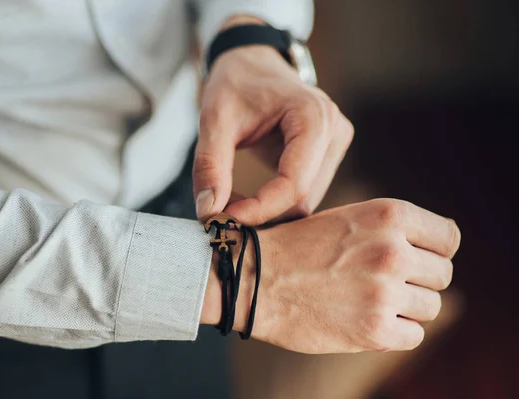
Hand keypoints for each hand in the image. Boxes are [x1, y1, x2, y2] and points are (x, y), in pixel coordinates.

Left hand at [193, 20, 352, 225]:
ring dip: (268, 210)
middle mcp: (335, 131)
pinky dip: (275, 203)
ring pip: (305, 202)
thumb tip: (209, 212)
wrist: (251, 62)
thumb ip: (210, 165)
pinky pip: (304, 195)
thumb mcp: (214, 119)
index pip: (294, 184)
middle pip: (303, 199)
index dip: (261, 209)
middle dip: (262, 212)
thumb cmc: (235, 83)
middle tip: (221, 211)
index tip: (225, 218)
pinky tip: (248, 193)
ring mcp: (336, 144)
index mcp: (313, 116)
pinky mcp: (328, 155)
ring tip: (232, 196)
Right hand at [201, 199, 460, 353]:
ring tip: (367, 301)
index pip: (449, 238)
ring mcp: (384, 292)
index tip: (417, 260)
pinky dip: (393, 332)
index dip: (434, 251)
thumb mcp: (347, 218)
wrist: (251, 277)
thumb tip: (437, 251)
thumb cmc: (295, 247)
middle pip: (442, 275)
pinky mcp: (374, 330)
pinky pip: (413, 335)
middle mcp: (392, 250)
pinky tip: (363, 320)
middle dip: (417, 281)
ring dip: (404, 308)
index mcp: (388, 214)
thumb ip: (392, 231)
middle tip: (381, 284)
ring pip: (429, 306)